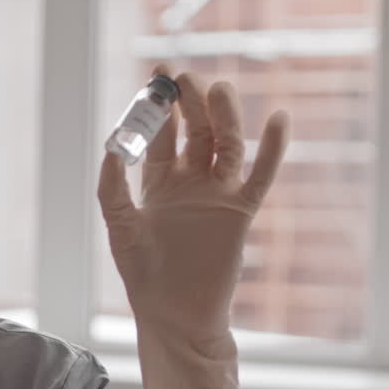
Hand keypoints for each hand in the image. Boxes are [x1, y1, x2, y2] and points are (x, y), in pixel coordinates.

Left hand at [98, 66, 290, 344]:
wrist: (173, 312)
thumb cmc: (143, 274)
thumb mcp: (120, 226)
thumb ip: (113, 188)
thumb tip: (111, 147)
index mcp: (158, 183)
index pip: (161, 135)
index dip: (158, 107)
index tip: (156, 76)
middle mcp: (190, 183)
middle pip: (195, 131)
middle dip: (190, 103)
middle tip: (183, 76)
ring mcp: (217, 194)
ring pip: (225, 144)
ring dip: (224, 116)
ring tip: (218, 89)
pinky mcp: (240, 210)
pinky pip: (261, 174)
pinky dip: (272, 147)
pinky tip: (277, 118)